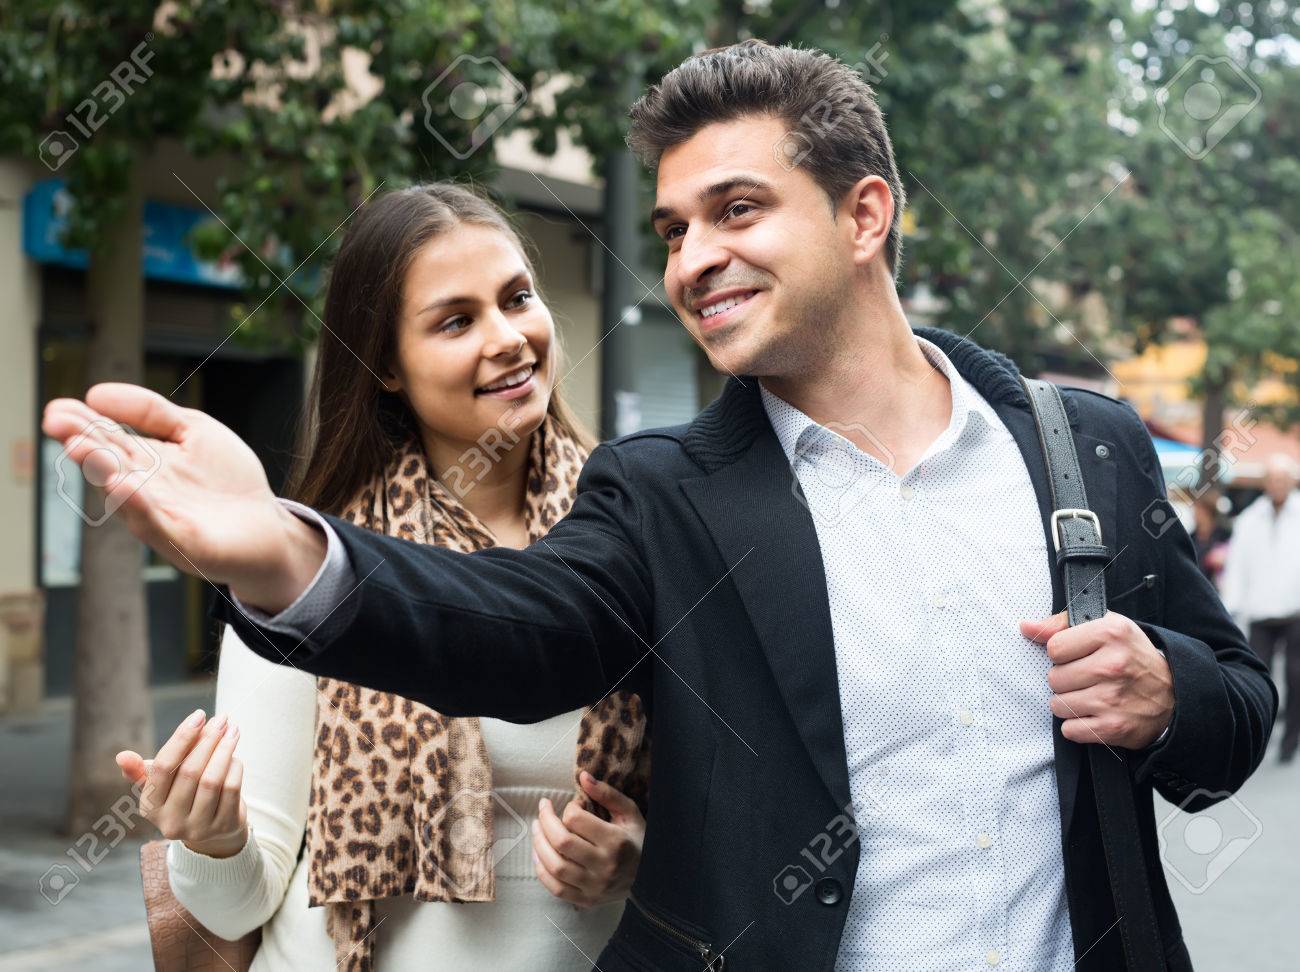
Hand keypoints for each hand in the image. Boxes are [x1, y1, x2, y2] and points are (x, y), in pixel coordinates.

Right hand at [42, 384, 325, 612]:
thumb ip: (152, 412)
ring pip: (123, 493)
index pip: (106, 439)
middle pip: (107, 464)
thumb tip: (95, 392)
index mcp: (142, 462)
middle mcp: (142, 491)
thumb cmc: (229, 480)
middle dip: (83, 443)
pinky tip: (121, 483)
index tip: (56, 408)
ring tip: (82, 448)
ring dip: (102, 470)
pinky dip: (137, 504)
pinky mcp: (183, 541)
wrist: (270, 528)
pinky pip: (155, 523)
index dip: (81, 424)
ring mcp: (159, 517)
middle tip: (57, 424)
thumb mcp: (193, 430)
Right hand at [117, 708, 248, 858]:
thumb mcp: (161, 786)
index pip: (162, 767)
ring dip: (225, 750)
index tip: (198, 715)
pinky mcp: (223, 827)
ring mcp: (198, 827)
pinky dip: (234, 767)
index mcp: (150, 807)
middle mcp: (170, 821)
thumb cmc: (183, 796)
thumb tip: (121, 756)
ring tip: (233, 730)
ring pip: (212, 780)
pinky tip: (235, 755)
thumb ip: (144, 770)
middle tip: (222, 719)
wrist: (212, 831)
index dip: (181, 739)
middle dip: (208, 740)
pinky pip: (231, 789)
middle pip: (190, 772)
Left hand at [531, 771, 644, 907]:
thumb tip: (582, 776)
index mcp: (615, 841)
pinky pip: (555, 888)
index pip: (576, 820)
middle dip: (544, 821)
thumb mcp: (629, 813)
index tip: (574, 805)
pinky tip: (539, 854)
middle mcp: (604, 866)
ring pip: (554, 866)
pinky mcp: (587, 900)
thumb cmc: (638, 840)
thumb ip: (607, 794)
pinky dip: (541, 871)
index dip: (568, 807)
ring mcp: (594, 886)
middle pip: (561, 842)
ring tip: (536, 829)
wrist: (651, 879)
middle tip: (542, 809)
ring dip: (538, 844)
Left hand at [1020, 610, 1174, 749]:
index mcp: (1110, 633)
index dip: (1062, 653)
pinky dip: (1077, 726)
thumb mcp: (1106, 627)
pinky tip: (1094, 714)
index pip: (1054, 647)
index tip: (1078, 656)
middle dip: (1065, 680)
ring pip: (1057, 705)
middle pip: (1053, 678)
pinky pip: (1069, 730)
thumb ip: (1062, 624)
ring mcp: (1112, 698)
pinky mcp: (1113, 727)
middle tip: (1087, 678)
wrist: (1174, 695)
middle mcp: (1113, 665)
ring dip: (1069, 703)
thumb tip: (1026, 627)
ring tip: (1090, 696)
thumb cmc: (1132, 657)